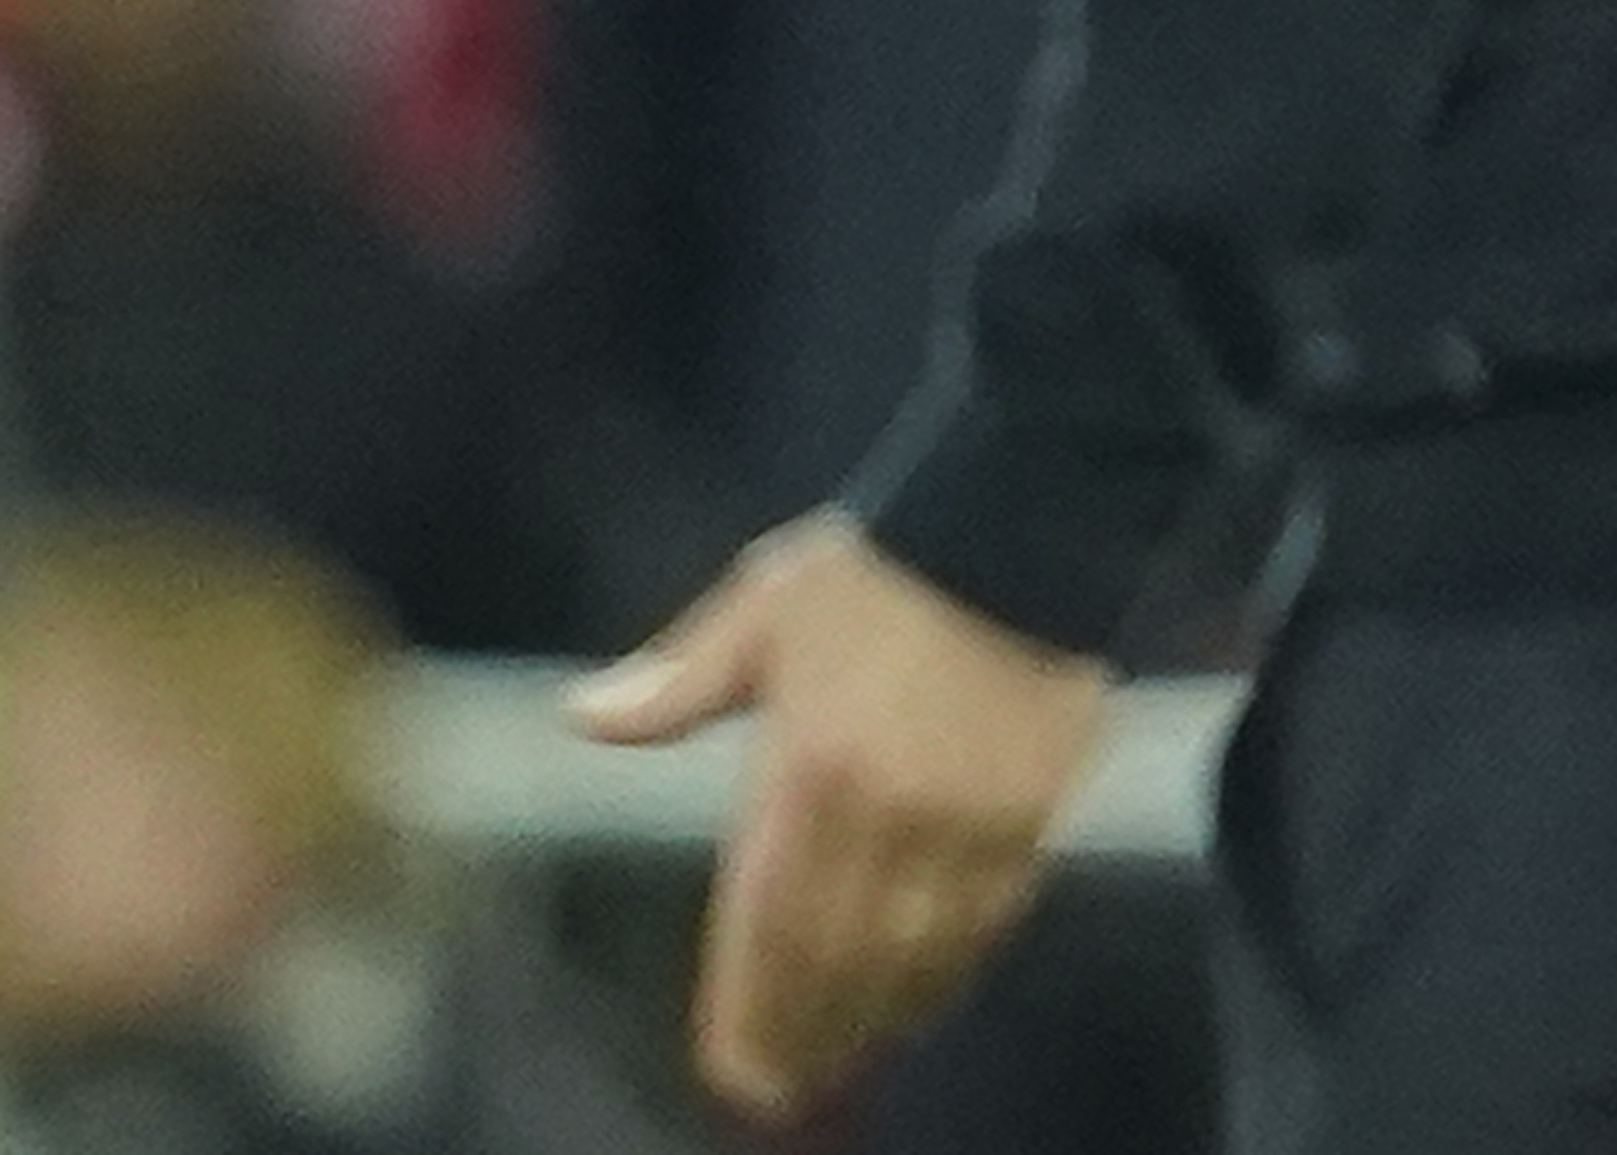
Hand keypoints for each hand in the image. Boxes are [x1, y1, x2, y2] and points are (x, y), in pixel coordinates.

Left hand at [573, 514, 1111, 1120]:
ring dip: (873, 1017)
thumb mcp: (767, 603)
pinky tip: (925, 996)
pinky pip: (986, 922)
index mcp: (808, 770)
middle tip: (781, 1089)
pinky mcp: (1031, 816)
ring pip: (914, 955)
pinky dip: (949, 973)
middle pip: (836, 957)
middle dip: (804, 1032)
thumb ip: (681, 676)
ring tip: (843, 1058)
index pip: (767, 919)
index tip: (734, 1070)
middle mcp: (885, 816)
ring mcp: (966, 824)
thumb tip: (584, 715)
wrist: (1024, 526)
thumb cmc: (883, 566)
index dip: (748, 1008)